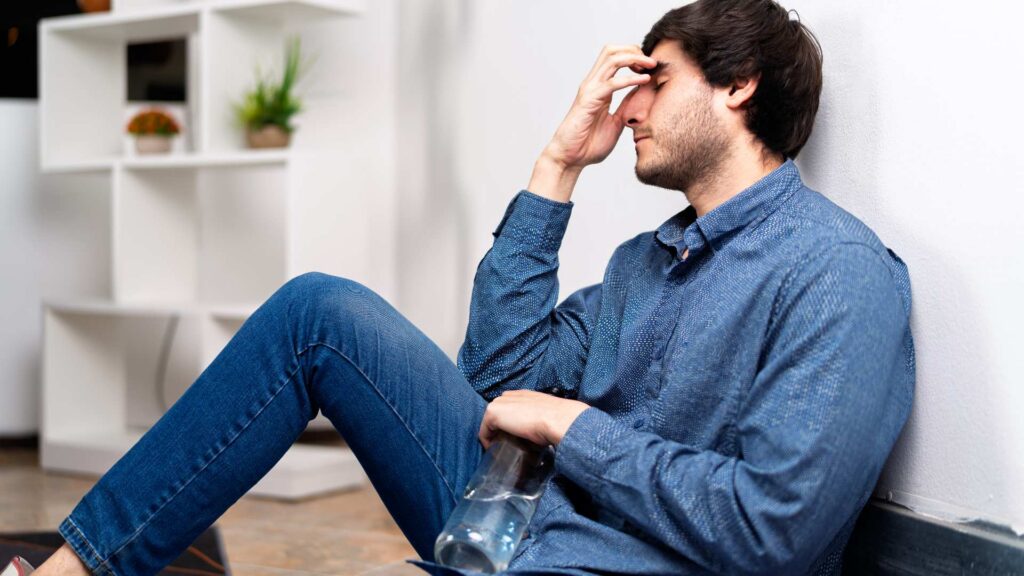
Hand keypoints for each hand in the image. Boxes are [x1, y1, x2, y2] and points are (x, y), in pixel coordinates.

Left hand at [478, 390, 590, 449]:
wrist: (557, 418)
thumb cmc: (557, 419)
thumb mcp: (546, 415)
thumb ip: (537, 418)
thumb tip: (537, 434)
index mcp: (522, 394)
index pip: (508, 407)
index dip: (506, 422)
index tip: (509, 435)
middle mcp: (509, 396)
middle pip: (496, 413)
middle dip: (498, 428)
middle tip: (503, 443)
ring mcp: (499, 403)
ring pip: (489, 422)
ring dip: (492, 434)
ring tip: (498, 447)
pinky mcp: (492, 413)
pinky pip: (484, 431)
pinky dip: (486, 440)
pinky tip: (493, 449)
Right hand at [542, 45, 655, 169]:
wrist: (570, 159)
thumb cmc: (589, 144)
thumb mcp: (616, 122)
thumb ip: (626, 106)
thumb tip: (641, 93)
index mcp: (599, 88)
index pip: (615, 58)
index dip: (634, 56)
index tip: (651, 67)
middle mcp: (593, 84)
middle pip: (612, 50)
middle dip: (634, 50)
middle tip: (652, 62)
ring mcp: (590, 90)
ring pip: (612, 59)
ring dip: (634, 58)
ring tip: (651, 65)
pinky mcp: (589, 100)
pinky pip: (612, 83)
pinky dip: (631, 79)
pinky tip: (644, 80)